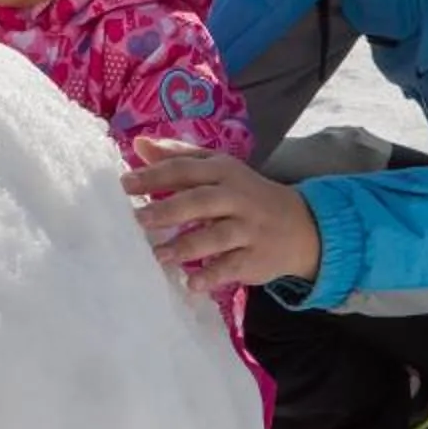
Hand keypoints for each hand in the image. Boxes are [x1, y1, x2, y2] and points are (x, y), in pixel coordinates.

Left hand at [123, 140, 321, 295]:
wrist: (303, 226)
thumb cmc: (246, 194)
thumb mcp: (218, 169)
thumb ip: (178, 157)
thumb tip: (139, 145)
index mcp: (223, 171)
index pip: (186, 170)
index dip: (155, 176)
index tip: (125, 185)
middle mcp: (237, 197)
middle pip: (200, 201)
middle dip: (169, 209)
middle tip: (139, 219)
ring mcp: (248, 229)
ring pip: (216, 236)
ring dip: (186, 246)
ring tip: (158, 254)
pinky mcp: (256, 258)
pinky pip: (232, 267)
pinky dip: (212, 275)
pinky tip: (191, 283)